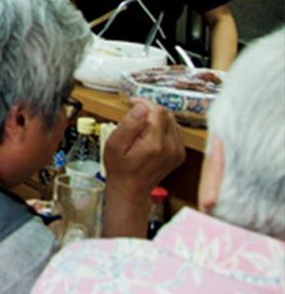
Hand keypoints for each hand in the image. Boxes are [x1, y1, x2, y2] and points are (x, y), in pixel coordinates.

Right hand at [102, 101, 184, 237]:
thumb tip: (141, 107)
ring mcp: (177, 151)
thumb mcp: (114, 145)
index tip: (132, 103)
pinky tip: (150, 135)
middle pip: (166, 114)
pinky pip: (174, 130)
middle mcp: (171, 147)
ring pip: (171, 121)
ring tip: (141, 127)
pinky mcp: (180, 153)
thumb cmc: (120, 168)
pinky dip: (163, 128)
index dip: (144, 103)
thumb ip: (129, 124)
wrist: (131, 189)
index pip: (157, 110)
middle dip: (150, 111)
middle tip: (134, 116)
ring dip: (157, 119)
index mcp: (155, 144)